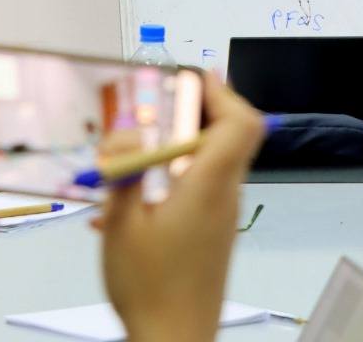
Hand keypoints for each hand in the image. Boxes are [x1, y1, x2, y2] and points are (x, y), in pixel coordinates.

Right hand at [96, 72, 263, 341]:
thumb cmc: (148, 288)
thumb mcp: (120, 224)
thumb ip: (122, 171)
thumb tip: (125, 128)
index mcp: (208, 187)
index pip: (241, 124)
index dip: (222, 91)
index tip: (191, 75)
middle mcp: (223, 195)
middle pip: (232, 133)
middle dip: (198, 105)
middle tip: (159, 98)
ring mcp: (222, 214)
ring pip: (218, 157)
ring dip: (186, 136)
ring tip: (141, 136)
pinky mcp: (213, 231)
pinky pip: (205, 181)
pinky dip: (179, 166)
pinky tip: (139, 184)